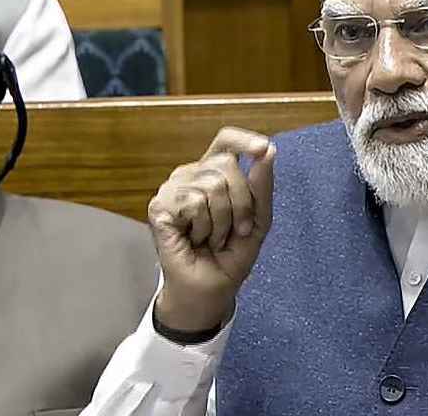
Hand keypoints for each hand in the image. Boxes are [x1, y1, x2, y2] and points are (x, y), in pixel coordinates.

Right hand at [148, 126, 274, 332]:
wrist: (211, 289)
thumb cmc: (230, 254)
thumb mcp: (259, 219)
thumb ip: (262, 186)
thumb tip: (268, 151)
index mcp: (212, 173)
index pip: (225, 141)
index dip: (244, 140)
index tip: (265, 148)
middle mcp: (190, 175)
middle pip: (226, 164)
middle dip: (241, 203)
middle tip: (235, 230)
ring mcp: (172, 189)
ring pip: (212, 185)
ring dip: (222, 222)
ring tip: (212, 237)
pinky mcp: (159, 207)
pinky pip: (194, 202)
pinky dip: (203, 227)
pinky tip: (194, 239)